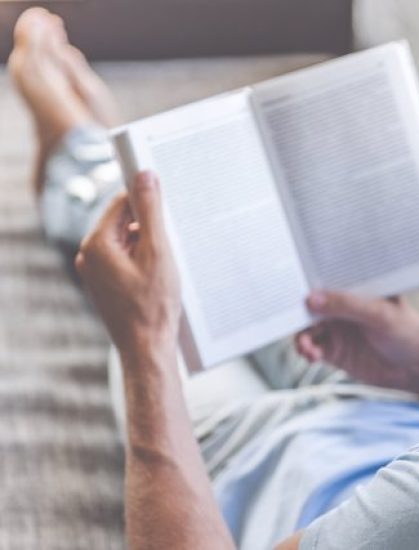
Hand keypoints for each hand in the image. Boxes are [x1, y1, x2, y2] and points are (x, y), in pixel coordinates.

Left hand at [76, 171, 180, 354]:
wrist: (148, 347)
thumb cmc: (153, 305)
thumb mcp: (158, 251)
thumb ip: (151, 211)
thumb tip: (145, 176)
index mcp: (96, 245)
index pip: (120, 202)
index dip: (145, 198)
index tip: (166, 196)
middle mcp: (89, 256)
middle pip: (122, 221)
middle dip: (148, 226)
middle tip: (171, 241)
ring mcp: (96, 272)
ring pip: (125, 241)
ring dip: (147, 244)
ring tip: (166, 265)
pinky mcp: (106, 285)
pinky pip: (125, 259)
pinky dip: (143, 260)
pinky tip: (159, 276)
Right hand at [295, 291, 418, 391]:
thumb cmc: (409, 332)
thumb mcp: (379, 314)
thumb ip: (346, 305)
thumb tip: (311, 299)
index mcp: (355, 288)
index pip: (325, 279)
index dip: (306, 281)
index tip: (288, 284)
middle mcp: (343, 306)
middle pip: (311, 305)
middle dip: (296, 311)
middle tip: (284, 317)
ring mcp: (338, 329)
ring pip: (307, 328)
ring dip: (301, 335)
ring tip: (305, 346)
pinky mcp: (336, 352)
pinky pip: (313, 348)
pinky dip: (307, 351)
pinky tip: (310, 355)